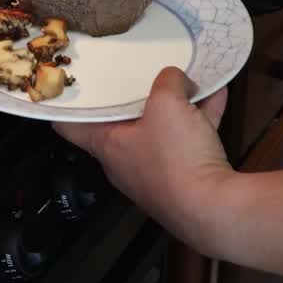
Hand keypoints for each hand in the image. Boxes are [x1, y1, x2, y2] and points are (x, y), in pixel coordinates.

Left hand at [54, 67, 231, 248]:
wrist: (215, 210)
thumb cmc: (175, 158)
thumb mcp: (167, 104)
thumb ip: (167, 82)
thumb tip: (175, 78)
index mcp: (106, 145)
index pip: (69, 125)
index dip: (66, 104)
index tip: (69, 85)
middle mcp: (125, 162)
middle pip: (121, 123)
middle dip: (133, 98)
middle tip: (138, 72)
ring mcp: (156, 172)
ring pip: (161, 129)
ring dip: (174, 106)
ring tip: (186, 80)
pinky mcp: (185, 179)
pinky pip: (189, 140)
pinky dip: (200, 118)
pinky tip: (216, 95)